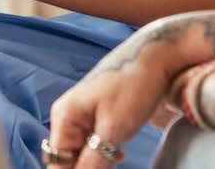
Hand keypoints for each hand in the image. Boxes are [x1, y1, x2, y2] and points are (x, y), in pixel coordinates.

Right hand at [47, 25, 185, 166]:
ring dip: (96, 164)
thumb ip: (93, 160)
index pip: (57, 161)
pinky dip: (105, 154)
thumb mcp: (114, 129)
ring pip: (82, 152)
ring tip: (117, 160)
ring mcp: (85, 116)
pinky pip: (94, 143)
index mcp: (64, 117)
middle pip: (67, 158)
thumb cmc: (133, 86)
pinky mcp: (100, 116)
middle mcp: (69, 116)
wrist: (157, 57)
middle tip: (110, 166)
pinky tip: (120, 155)